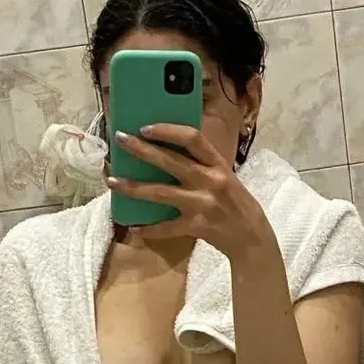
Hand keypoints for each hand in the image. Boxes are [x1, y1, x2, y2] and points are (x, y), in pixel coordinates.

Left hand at [107, 125, 273, 262]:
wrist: (251, 236)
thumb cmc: (235, 202)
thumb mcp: (224, 176)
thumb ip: (201, 164)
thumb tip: (166, 151)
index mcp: (217, 164)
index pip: (192, 138)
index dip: (168, 130)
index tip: (145, 126)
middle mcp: (210, 180)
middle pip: (170, 161)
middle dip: (142, 150)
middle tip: (120, 139)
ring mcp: (202, 204)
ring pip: (161, 193)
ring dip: (133, 187)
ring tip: (112, 181)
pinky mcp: (196, 226)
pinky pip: (167, 228)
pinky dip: (149, 230)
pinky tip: (133, 228)